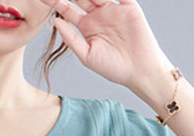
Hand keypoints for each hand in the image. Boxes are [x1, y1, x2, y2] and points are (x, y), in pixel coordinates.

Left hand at [38, 0, 172, 92]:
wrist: (138, 70)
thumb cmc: (113, 68)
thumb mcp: (87, 55)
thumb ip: (71, 38)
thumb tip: (55, 21)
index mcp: (86, 26)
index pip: (67, 8)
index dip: (55, 1)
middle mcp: (98, 15)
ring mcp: (113, 8)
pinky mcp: (129, 6)